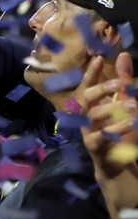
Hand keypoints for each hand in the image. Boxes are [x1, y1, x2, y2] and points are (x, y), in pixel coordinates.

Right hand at [80, 52, 136, 178]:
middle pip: (87, 97)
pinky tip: (132, 123)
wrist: (116, 162)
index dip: (92, 72)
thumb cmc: (119, 130)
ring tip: (134, 105)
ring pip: (94, 115)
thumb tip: (124, 55)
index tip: (98, 58)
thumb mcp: (124, 104)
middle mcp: (86, 115)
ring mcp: (88, 130)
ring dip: (114, 108)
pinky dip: (118, 128)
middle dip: (102, 89)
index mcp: (92, 104)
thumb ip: (124, 82)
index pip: (88, 85)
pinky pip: (102, 136)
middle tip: (121, 84)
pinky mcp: (94, 146)